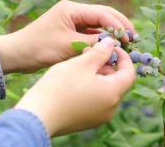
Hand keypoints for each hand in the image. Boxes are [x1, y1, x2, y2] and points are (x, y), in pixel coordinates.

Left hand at [0, 0, 134, 72]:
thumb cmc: (39, 48)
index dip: (118, 25)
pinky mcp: (72, 30)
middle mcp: (74, 11)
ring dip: (113, 32)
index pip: (102, 13)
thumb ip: (92, 43)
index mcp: (72, 9)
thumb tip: (114, 45)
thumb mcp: (68, 46)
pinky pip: (92, 32)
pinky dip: (103, 38)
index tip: (129, 37)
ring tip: (128, 41)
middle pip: (104, 14)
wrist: (16, 56)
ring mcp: (73, 20)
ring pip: (100, 23)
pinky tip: (113, 46)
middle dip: (120, 25)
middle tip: (134, 37)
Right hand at [15, 37, 135, 135]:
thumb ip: (100, 52)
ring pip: (106, 91)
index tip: (110, 47)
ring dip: (98, 76)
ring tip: (80, 65)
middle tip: (91, 54)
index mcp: (114, 93)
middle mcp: (111, 108)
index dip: (123, 57)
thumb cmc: (59, 87)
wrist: (35, 117)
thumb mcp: (81, 64)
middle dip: (107, 65)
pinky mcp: (87, 121)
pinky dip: (91, 88)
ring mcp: (99, 117)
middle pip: (117, 81)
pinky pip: (96, 101)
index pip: (129, 72)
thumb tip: (111, 43)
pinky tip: (75, 81)